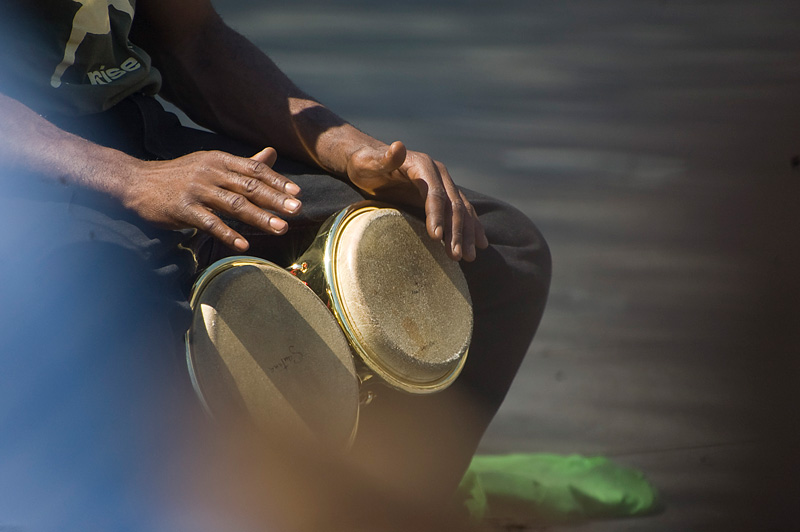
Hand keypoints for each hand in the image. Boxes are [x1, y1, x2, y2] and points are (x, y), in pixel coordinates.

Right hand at [121, 148, 300, 250]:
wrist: (137, 182)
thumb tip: (271, 153)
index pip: (254, 169)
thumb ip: (243, 164)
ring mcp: (197, 190)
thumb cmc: (179, 175)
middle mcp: (210, 172)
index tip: (297, 192)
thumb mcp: (211, 164)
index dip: (277, 181)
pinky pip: (210, 223)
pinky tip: (244, 244)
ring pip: (234, 205)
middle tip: (297, 210)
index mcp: (219, 160)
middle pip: (249, 186)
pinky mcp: (183, 209)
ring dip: (259, 218)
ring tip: (280, 228)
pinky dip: (228, 233)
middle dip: (275, 199)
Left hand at [346, 141, 487, 260]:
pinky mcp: (443, 196)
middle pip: (452, 204)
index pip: (435, 192)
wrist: (370, 161)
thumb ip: (384, 158)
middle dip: (455, 231)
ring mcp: (443, 185)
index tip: (436, 237)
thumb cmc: (365, 163)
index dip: (437, 214)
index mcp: (422, 166)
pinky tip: (480, 244)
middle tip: (455, 256)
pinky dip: (472, 228)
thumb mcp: (369, 161)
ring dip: (466, 234)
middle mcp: (438, 174)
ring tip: (468, 258)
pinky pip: (462, 212)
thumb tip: (398, 146)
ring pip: (462, 210)